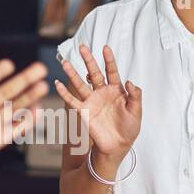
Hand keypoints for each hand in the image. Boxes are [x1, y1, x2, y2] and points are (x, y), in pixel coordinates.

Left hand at [0, 58, 48, 172]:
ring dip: (30, 96)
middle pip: (8, 90)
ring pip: (16, 107)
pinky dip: (29, 119)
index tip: (10, 64)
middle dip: (25, 80)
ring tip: (43, 85)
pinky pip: (18, 126)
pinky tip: (38, 108)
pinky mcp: (0, 137)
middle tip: (41, 69)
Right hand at [54, 44, 141, 158]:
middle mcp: (102, 93)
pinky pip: (72, 100)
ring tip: (64, 62)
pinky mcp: (84, 112)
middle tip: (82, 47)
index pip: (112, 71)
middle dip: (88, 60)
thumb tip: (130, 81)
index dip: (109, 59)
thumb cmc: (129, 129)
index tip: (105, 47)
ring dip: (72, 73)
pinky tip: (58, 83)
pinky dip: (64, 93)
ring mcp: (92, 101)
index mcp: (116, 90)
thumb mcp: (136, 111)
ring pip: (80, 84)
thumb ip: (135, 95)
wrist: (118, 145)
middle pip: (94, 72)